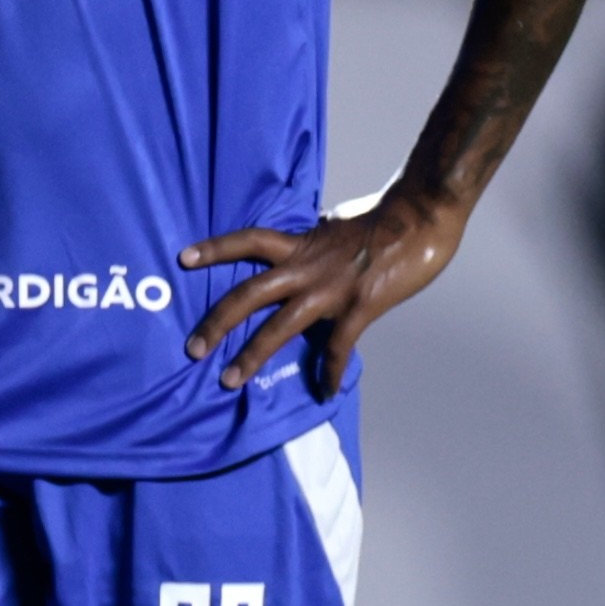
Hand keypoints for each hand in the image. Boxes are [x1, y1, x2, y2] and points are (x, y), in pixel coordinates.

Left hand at [181, 186, 463, 397]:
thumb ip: (311, 241)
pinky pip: (339, 348)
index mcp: (299, 244)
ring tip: (229, 380)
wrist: (423, 214)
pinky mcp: (360, 306)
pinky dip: (331, 372)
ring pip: (280, 327)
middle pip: (248, 295)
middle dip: (216, 323)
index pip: (246, 241)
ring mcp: (331, 289)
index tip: (181, 258)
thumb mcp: (333, 224)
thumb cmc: (381, 217)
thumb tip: (301, 243)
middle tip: (191, 349)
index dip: (214, 248)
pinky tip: (325, 391)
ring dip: (252, 356)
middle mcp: (306, 267)